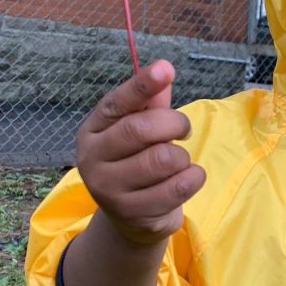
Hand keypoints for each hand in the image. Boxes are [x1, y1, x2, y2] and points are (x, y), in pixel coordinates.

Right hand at [76, 60, 205, 246]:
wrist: (131, 217)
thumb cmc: (137, 162)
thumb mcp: (140, 131)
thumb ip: (151, 104)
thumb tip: (164, 68)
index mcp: (92, 130)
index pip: (116, 103)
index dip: (142, 85)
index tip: (166, 68)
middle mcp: (92, 159)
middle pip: (140, 129)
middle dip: (174, 123)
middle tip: (184, 129)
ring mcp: (108, 189)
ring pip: (163, 159)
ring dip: (183, 156)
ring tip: (180, 161)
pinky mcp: (132, 213)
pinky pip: (178, 187)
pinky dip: (194, 178)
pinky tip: (189, 178)